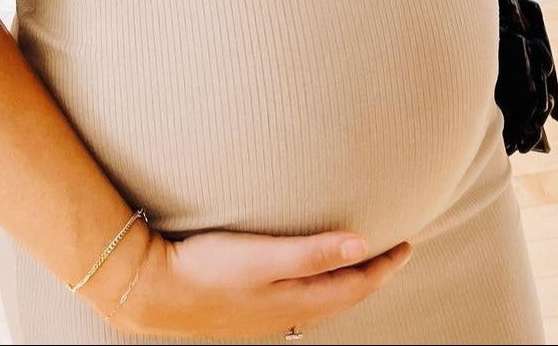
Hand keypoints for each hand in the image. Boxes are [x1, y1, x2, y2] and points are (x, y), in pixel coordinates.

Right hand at [111, 224, 413, 337]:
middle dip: (372, 274)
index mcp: (294, 302)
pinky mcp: (246, 306)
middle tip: (394, 249)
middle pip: (343, 297)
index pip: (355, 286)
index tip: (408, 243)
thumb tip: (360, 245)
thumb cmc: (205, 269)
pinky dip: (318, 283)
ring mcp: (264, 313)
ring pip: (321, 300)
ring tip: (360, 258)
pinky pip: (299, 298)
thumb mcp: (261, 257)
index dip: (384, 266)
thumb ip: (311, 252)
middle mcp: (284, 313)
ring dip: (345, 279)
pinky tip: (308, 272)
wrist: (149, 289)